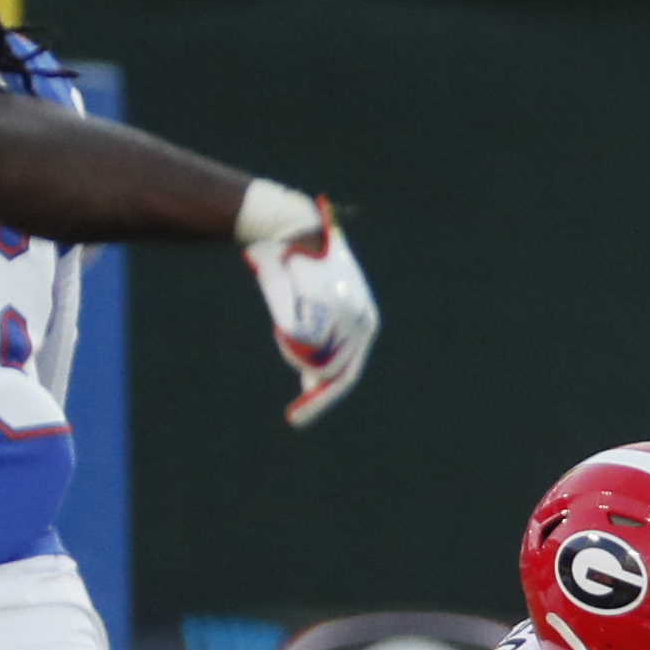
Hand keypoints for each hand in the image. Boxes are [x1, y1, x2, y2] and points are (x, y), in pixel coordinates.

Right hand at [242, 198, 378, 425]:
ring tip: (284, 325)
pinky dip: (285, 333)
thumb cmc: (297, 271)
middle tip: (294, 417)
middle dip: (314, 396)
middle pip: (336, 375)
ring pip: (312, 359)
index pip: (349, 372)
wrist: (290, 230)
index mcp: (365, 324)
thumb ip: (318, 346)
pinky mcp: (324, 306)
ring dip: (291, 352)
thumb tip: (314, 383)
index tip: (299, 418)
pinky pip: (298, 339)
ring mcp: (346, 316)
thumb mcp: (313, 311)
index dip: (325, 398)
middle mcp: (362, 323)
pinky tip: (284, 311)